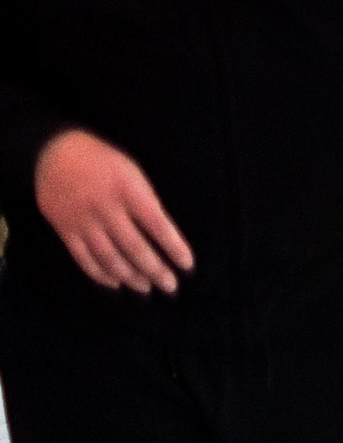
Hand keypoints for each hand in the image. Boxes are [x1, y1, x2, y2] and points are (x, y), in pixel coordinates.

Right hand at [34, 133, 189, 293]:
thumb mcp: (133, 172)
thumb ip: (146, 201)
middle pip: (134, 247)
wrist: (55, 155)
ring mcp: (84, 222)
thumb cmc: (103, 161)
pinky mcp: (65, 231)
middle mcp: (106, 209)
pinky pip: (83, 258)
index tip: (187, 265)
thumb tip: (163, 234)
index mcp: (129, 191)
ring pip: (109, 257)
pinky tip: (114, 283)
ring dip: (130, 276)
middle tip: (170, 286)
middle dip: (155, 270)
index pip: (158, 226)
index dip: (173, 247)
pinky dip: (99, 274)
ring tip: (146, 288)